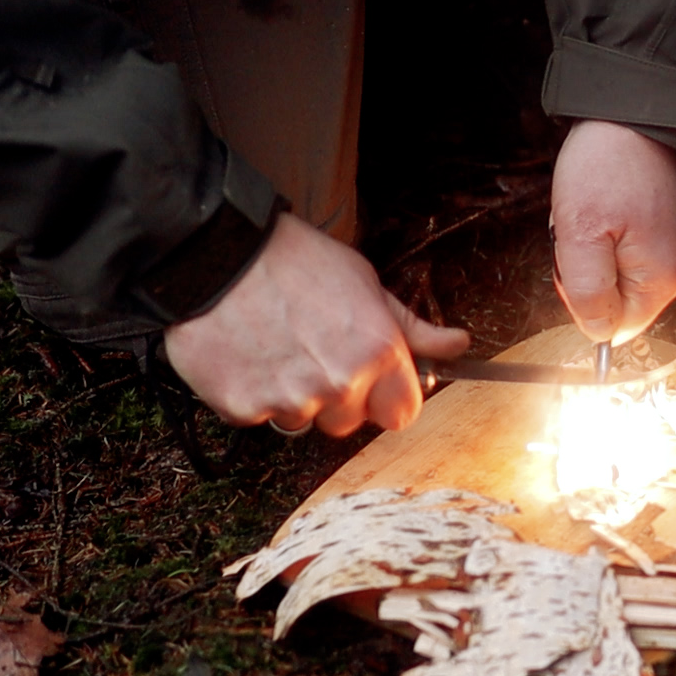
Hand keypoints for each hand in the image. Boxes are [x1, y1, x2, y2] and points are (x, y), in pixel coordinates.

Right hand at [162, 213, 471, 435]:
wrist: (217, 253)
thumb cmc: (295, 260)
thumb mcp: (366, 283)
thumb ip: (412, 326)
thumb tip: (458, 344)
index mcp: (378, 353)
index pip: (403, 413)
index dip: (387, 397)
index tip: (371, 381)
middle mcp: (339, 384)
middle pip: (350, 422)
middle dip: (336, 397)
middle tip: (312, 352)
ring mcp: (289, 400)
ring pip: (302, 420)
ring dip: (292, 395)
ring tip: (275, 347)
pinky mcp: (243, 407)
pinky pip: (256, 416)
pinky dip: (250, 393)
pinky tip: (246, 354)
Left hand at [550, 119, 675, 344]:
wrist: (627, 120)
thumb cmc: (605, 170)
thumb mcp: (581, 235)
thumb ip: (589, 293)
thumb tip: (598, 335)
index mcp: (658, 283)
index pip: (612, 330)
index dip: (582, 303)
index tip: (578, 262)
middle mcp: (667, 276)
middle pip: (609, 306)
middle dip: (581, 277)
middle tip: (580, 234)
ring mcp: (660, 257)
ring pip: (606, 281)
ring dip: (584, 255)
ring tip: (587, 218)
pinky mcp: (649, 240)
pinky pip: (611, 259)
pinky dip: (592, 240)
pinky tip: (594, 213)